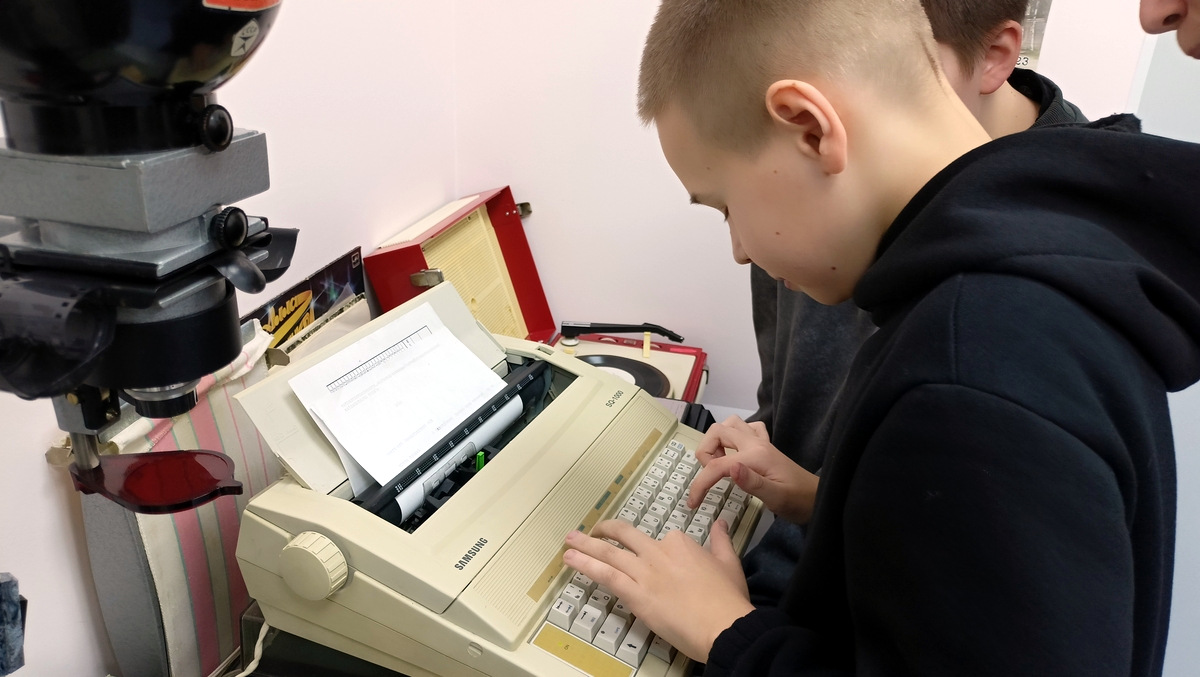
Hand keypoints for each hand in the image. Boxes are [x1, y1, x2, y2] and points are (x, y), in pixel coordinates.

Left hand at [562, 519, 752, 663]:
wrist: (722, 625)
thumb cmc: (728, 599)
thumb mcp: (729, 562)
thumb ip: (721, 540)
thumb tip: (720, 523)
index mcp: (680, 543)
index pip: (659, 539)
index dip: (653, 549)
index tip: (650, 557)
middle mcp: (658, 552)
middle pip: (625, 536)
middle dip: (604, 531)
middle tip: (591, 531)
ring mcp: (644, 572)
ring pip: (608, 553)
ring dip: (585, 546)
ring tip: (569, 541)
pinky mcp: (635, 594)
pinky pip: (605, 575)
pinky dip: (586, 565)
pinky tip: (571, 561)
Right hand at [689, 416, 818, 523]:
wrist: (819, 498)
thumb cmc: (798, 502)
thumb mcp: (776, 498)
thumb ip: (752, 483)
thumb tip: (731, 468)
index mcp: (755, 457)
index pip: (717, 465)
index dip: (700, 484)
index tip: (693, 503)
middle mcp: (756, 443)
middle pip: (717, 431)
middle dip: (705, 452)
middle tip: (710, 476)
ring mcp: (760, 442)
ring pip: (730, 424)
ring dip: (717, 440)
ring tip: (720, 463)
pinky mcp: (765, 446)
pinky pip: (746, 429)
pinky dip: (735, 437)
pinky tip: (737, 454)